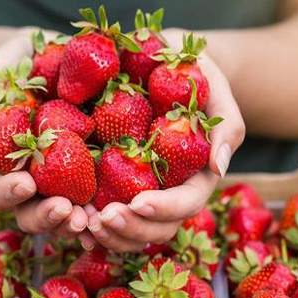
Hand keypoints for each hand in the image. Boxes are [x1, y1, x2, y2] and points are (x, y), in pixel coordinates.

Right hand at [0, 29, 87, 237]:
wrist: (52, 53)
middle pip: (32, 213)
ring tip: (91, 220)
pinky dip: (105, 208)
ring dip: (76, 222)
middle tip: (65, 210)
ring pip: (66, 214)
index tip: (25, 184)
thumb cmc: (11, 68)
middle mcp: (33, 179)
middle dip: (46, 217)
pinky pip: (99, 195)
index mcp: (1, 165)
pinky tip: (116, 210)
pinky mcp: (95, 168)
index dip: (9, 193)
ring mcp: (65, 178)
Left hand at [86, 46, 244, 252]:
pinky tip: (70, 215)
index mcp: (195, 175)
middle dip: (132, 228)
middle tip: (102, 217)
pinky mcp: (113, 182)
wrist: (160, 63)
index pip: (186, 202)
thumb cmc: (194, 76)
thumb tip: (219, 167)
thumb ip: (227, 127)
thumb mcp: (215, 91)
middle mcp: (167, 190)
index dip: (164, 208)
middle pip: (156, 227)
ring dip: (109, 234)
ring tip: (83, 222)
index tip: (138, 201)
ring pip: (131, 231)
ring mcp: (140, 189)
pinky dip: (89, 223)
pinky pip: (104, 212)